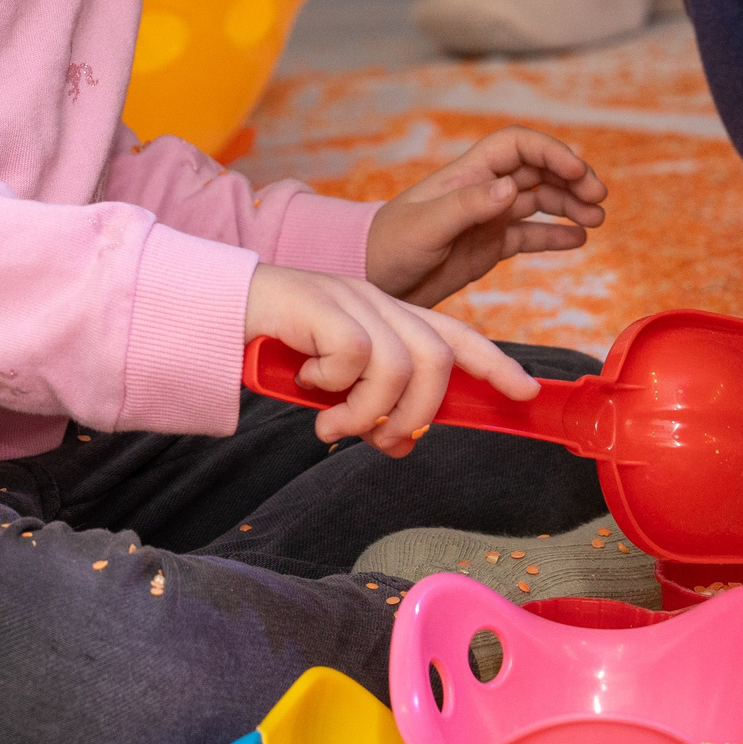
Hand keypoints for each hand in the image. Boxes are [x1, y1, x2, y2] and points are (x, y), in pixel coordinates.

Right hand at [243, 264, 536, 452]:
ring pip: (403, 365)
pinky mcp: (325, 306)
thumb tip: (400, 444)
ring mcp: (352, 299)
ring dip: (370, 412)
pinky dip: (336, 386)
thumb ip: (369, 406)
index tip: (525, 392)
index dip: (495, 363)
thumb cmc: (274, 346)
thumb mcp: (332, 383)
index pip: (457, 334)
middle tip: (382, 439)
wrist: (217, 308)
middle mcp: (379, 302)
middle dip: (421, 412)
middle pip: (439, 357)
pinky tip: (308, 387)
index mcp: (388, 316)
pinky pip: (356, 357)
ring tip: (332, 427)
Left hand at [364, 126, 605, 307]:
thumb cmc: (390, 247)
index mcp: (468, 175)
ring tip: (597, 219)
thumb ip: (467, 206)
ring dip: (570, 204)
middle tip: (598, 198)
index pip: (518, 146)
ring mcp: (488, 218)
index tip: (578, 172)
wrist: (372, 281)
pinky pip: (531, 235)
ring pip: (541, 201)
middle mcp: (483, 191)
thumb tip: (511, 188)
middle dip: (571, 178)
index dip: (551, 152)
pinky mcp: (490, 246)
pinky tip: (579, 239)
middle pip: (538, 170)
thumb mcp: (426, 228)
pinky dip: (556, 235)